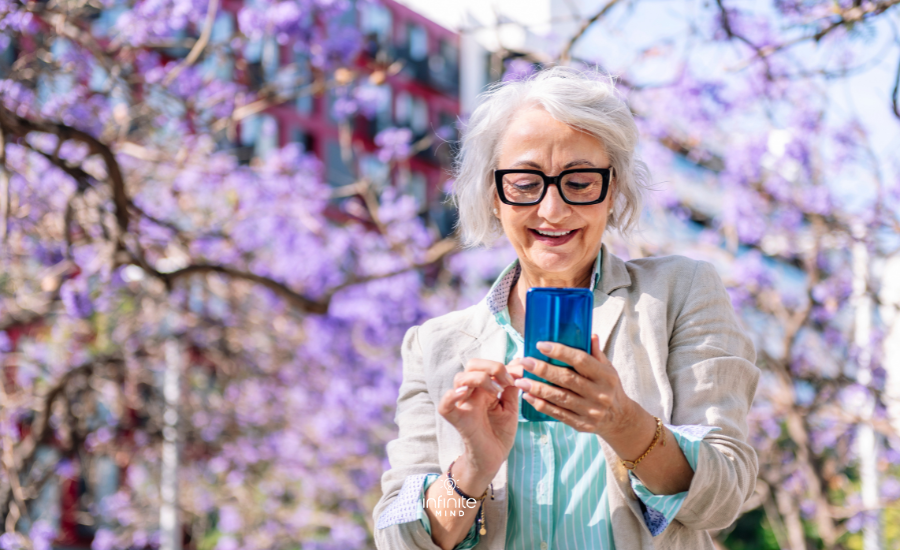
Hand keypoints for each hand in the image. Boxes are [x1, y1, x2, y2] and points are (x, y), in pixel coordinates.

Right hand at [437, 358, 519, 485]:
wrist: (495, 458)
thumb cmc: (500, 433)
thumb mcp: (511, 407)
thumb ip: (512, 387)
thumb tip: (518, 364)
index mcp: (484, 388)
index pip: (486, 365)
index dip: (502, 366)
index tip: (518, 376)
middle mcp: (472, 393)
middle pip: (472, 365)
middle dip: (491, 367)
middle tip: (506, 382)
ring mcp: (463, 405)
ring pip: (460, 379)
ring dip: (480, 378)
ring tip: (496, 391)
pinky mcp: (458, 420)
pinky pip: (445, 406)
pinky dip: (450, 397)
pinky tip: (463, 393)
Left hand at [510, 334, 637, 440]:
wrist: (620, 419)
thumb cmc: (609, 388)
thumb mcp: (608, 369)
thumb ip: (596, 353)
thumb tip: (590, 335)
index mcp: (606, 376)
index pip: (581, 360)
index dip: (560, 352)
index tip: (541, 345)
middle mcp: (600, 394)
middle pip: (567, 379)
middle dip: (543, 370)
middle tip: (525, 361)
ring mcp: (591, 411)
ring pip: (560, 397)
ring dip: (537, 389)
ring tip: (520, 380)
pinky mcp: (582, 424)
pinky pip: (558, 414)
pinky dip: (542, 405)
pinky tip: (528, 397)